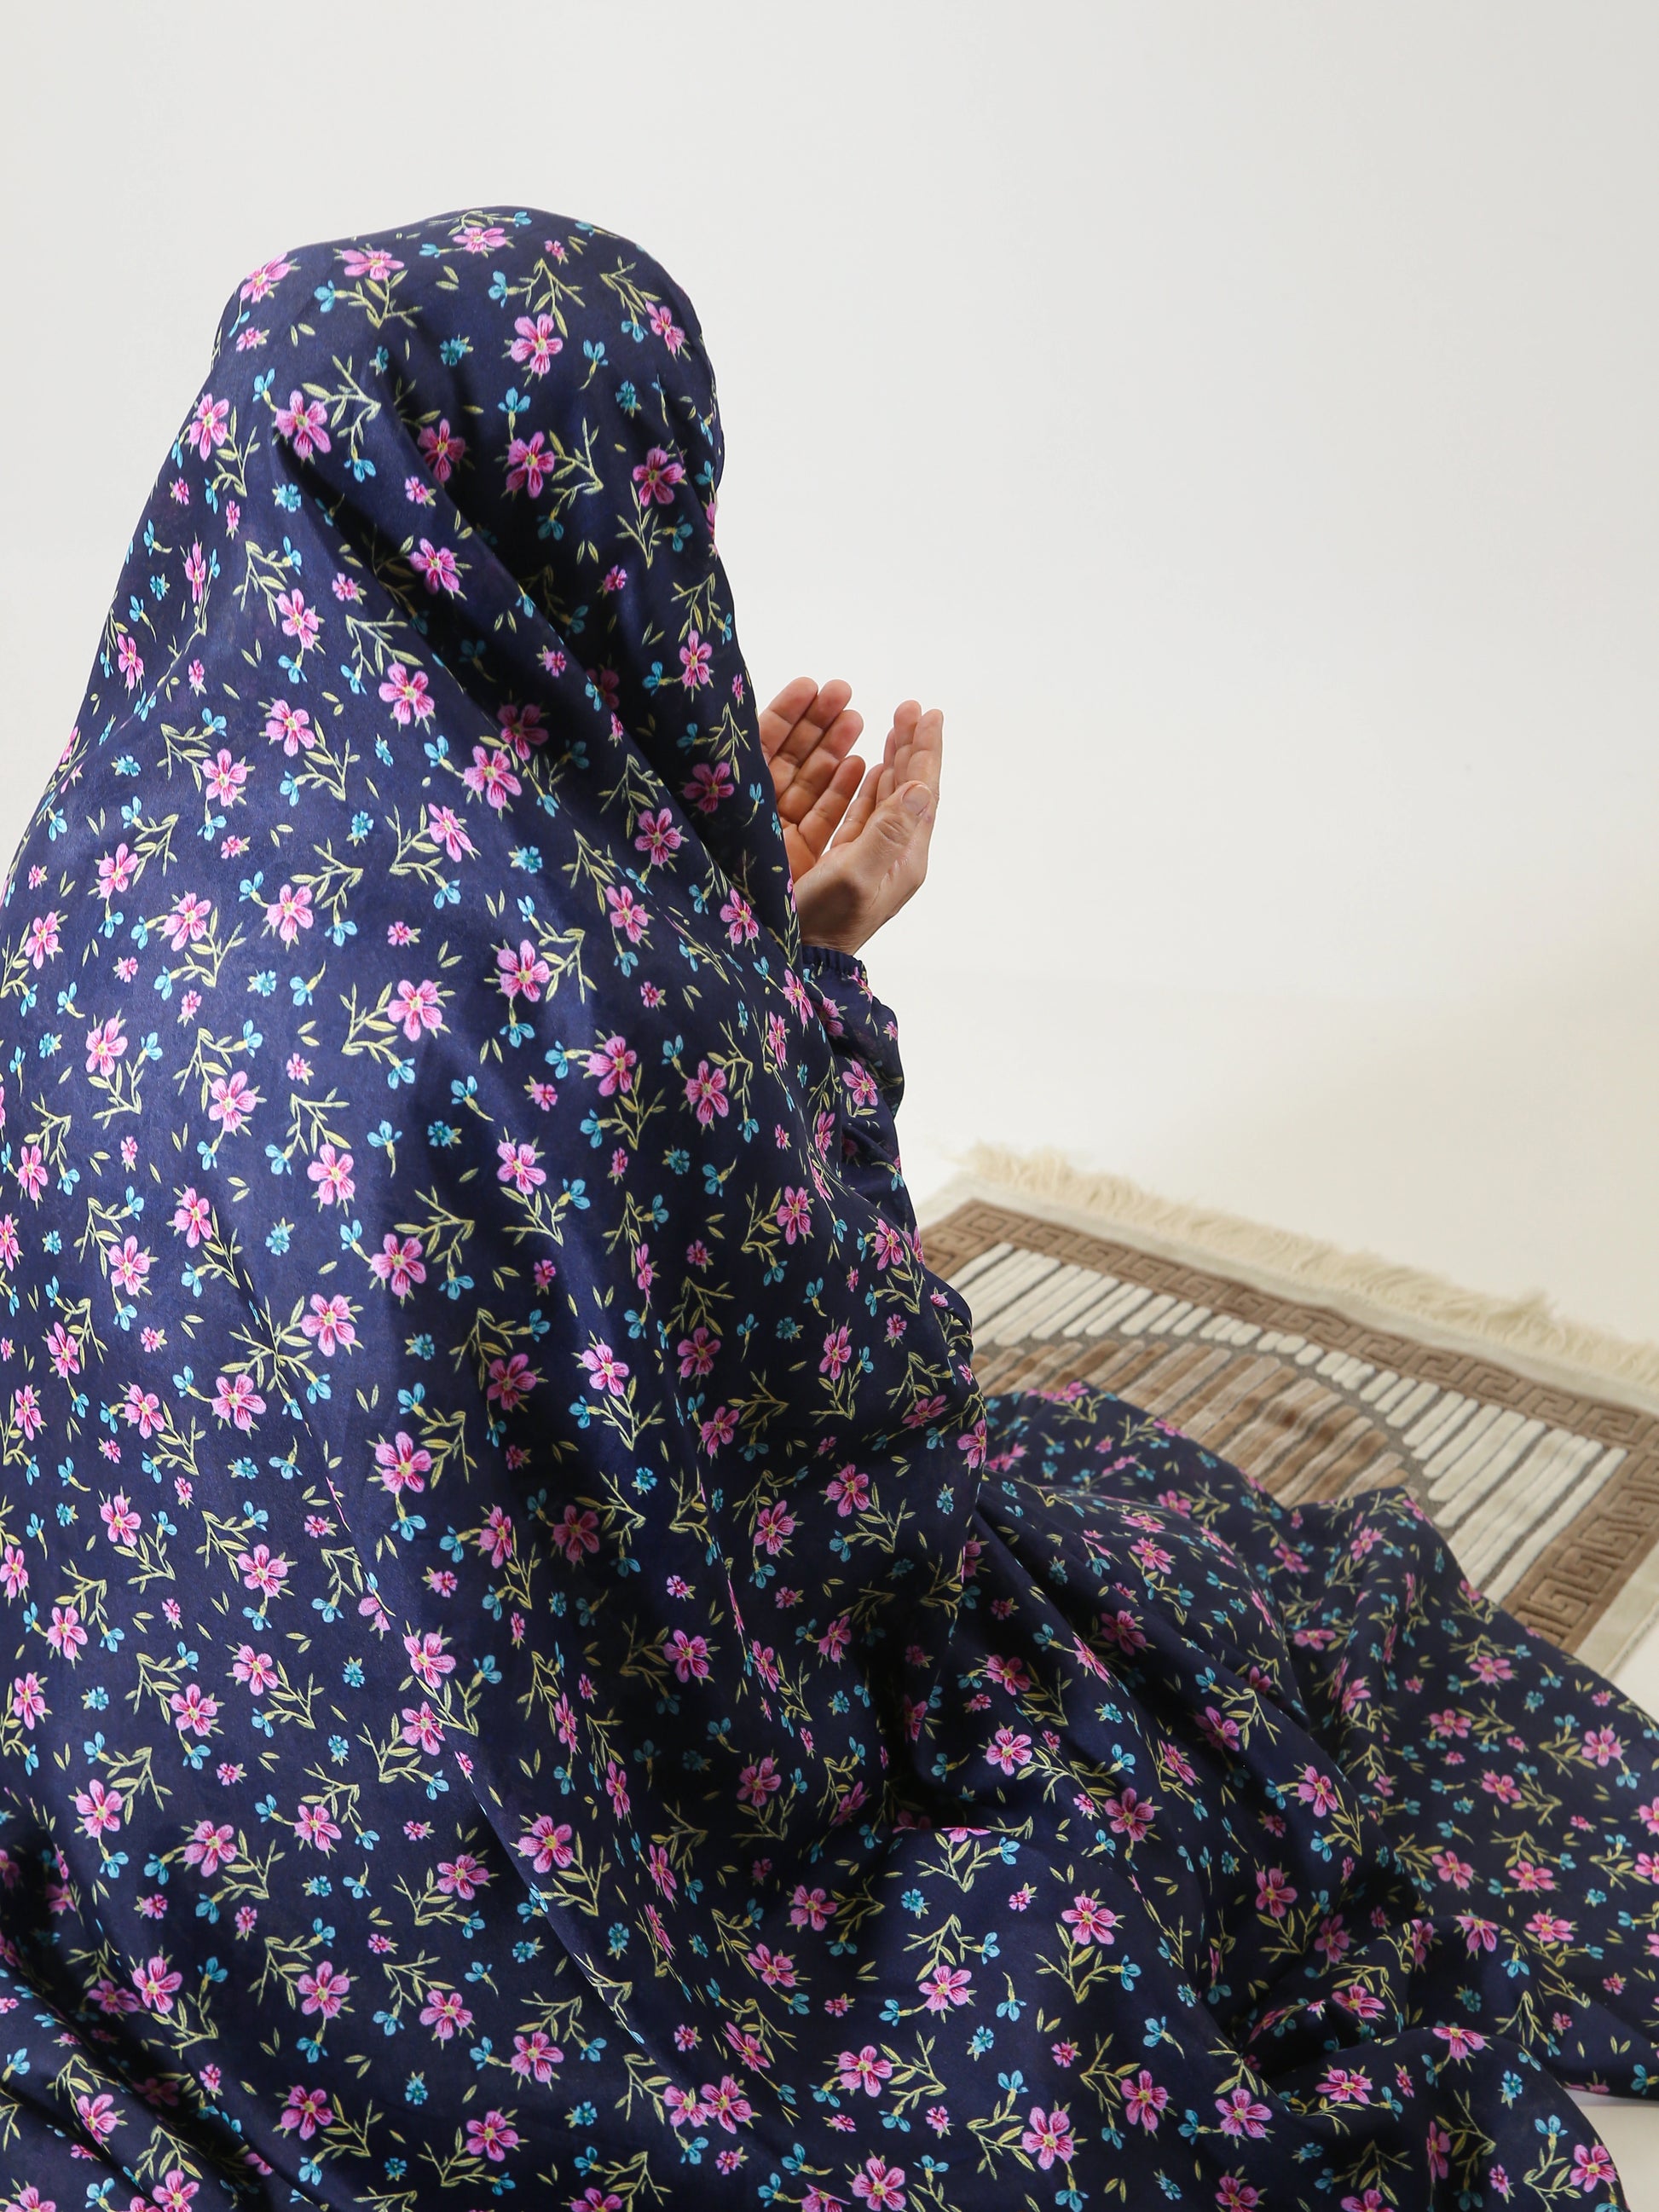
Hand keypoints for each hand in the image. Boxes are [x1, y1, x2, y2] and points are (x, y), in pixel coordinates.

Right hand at [760, 677, 942, 954]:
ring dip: (891, 759)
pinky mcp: (841, 860)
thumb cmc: (824, 922)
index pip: (922, 793)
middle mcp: (891, 854)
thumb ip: (888, 830)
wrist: (798, 960)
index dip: (925, 752)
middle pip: (908, 789)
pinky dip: (865, 784)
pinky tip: (867, 765)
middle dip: (911, 747)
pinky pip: (860, 812)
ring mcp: (867, 857)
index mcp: (904, 858)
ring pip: (885, 797)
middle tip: (911, 708)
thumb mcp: (857, 874)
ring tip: (895, 725)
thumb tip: (919, 786)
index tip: (928, 713)